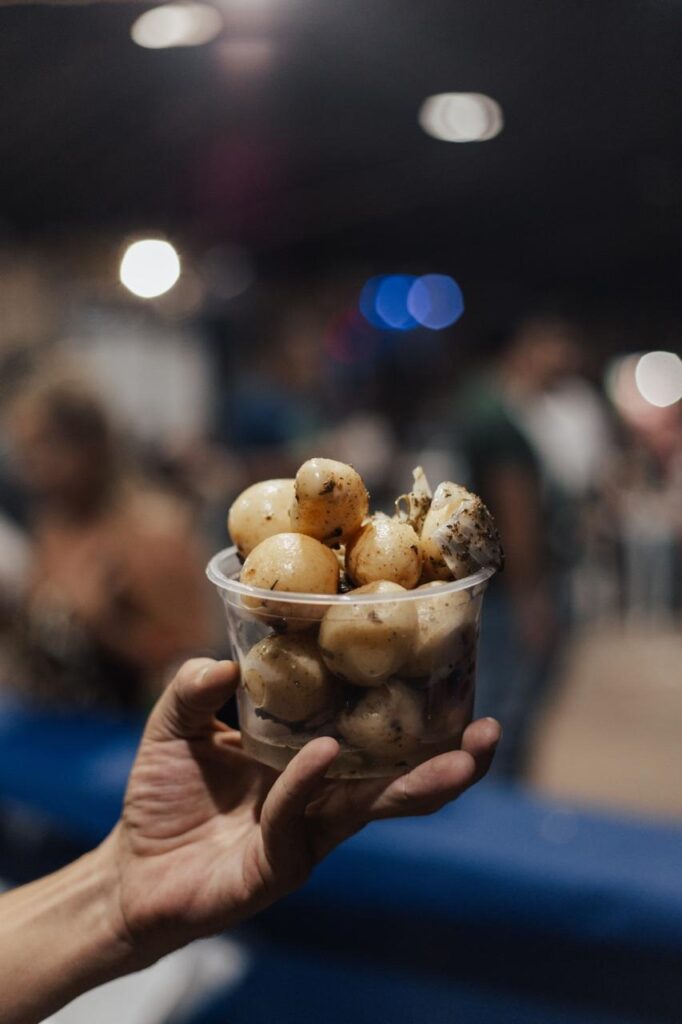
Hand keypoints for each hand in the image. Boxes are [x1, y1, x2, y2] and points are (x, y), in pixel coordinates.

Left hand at [107, 658, 499, 966]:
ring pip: (373, 805)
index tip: (449, 671)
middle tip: (490, 730)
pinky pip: (300, 815)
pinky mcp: (281, 863)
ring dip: (420, 781)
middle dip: (449, 759)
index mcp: (311, 758)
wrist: (133, 870)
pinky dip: (311, 780)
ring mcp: (308, 833)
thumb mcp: (176, 725)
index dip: (410, 709)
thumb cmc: (165, 793)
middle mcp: (323, 795)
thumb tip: (225, 663)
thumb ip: (194, 688)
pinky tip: (326, 752)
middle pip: (398, 777)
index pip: (371, 731)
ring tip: (464, 758)